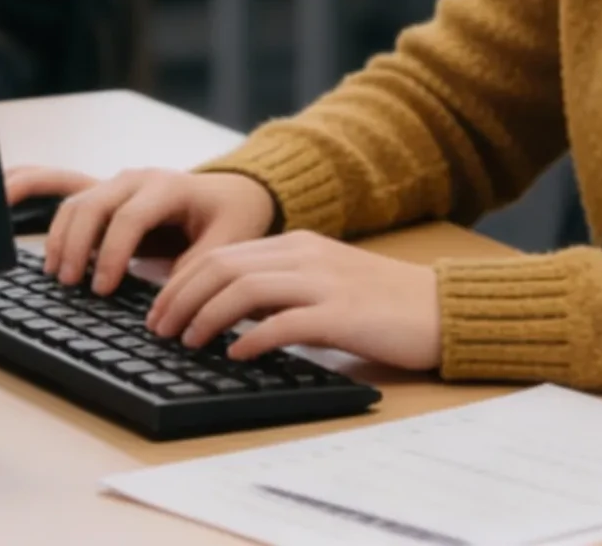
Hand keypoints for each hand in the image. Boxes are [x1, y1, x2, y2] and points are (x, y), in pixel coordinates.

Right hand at [9, 166, 275, 295]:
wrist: (232, 193)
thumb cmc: (232, 218)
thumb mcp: (229, 243)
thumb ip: (198, 269)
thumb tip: (165, 305)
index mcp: (168, 186)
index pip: (129, 217)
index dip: (112, 254)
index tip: (104, 290)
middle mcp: (135, 178)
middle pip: (92, 205)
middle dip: (76, 246)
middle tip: (71, 285)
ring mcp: (114, 181)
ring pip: (73, 200)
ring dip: (58, 236)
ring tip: (56, 275)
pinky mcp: (102, 192)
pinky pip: (57, 184)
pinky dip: (29, 187)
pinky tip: (4, 200)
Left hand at [146, 229, 442, 368]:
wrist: (443, 308)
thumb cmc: (384, 304)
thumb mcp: (324, 284)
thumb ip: (281, 290)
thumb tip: (229, 314)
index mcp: (297, 245)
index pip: (221, 254)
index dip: (181, 281)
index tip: (159, 310)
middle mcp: (305, 257)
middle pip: (222, 267)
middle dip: (180, 298)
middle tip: (158, 330)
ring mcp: (324, 283)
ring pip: (243, 289)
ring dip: (205, 316)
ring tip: (186, 342)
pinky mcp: (343, 315)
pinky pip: (284, 322)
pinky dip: (252, 337)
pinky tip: (235, 354)